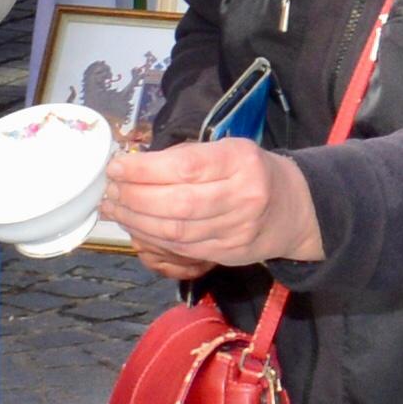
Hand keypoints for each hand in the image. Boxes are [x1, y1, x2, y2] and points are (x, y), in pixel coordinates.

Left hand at [102, 139, 322, 271]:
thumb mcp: (228, 150)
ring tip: (114, 208)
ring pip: (176, 231)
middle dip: (134, 198)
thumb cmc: (250, 171)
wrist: (293, 209)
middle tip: (110, 191)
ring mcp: (237, 230)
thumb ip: (187, 156)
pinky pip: (182, 248)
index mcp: (241, 161)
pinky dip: (152, 238)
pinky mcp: (229, 253)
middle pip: (177, 203)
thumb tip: (133, 166)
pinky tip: (136, 225)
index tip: (116, 167)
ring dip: (137, 221)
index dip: (145, 170)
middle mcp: (243, 196)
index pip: (185, 167)